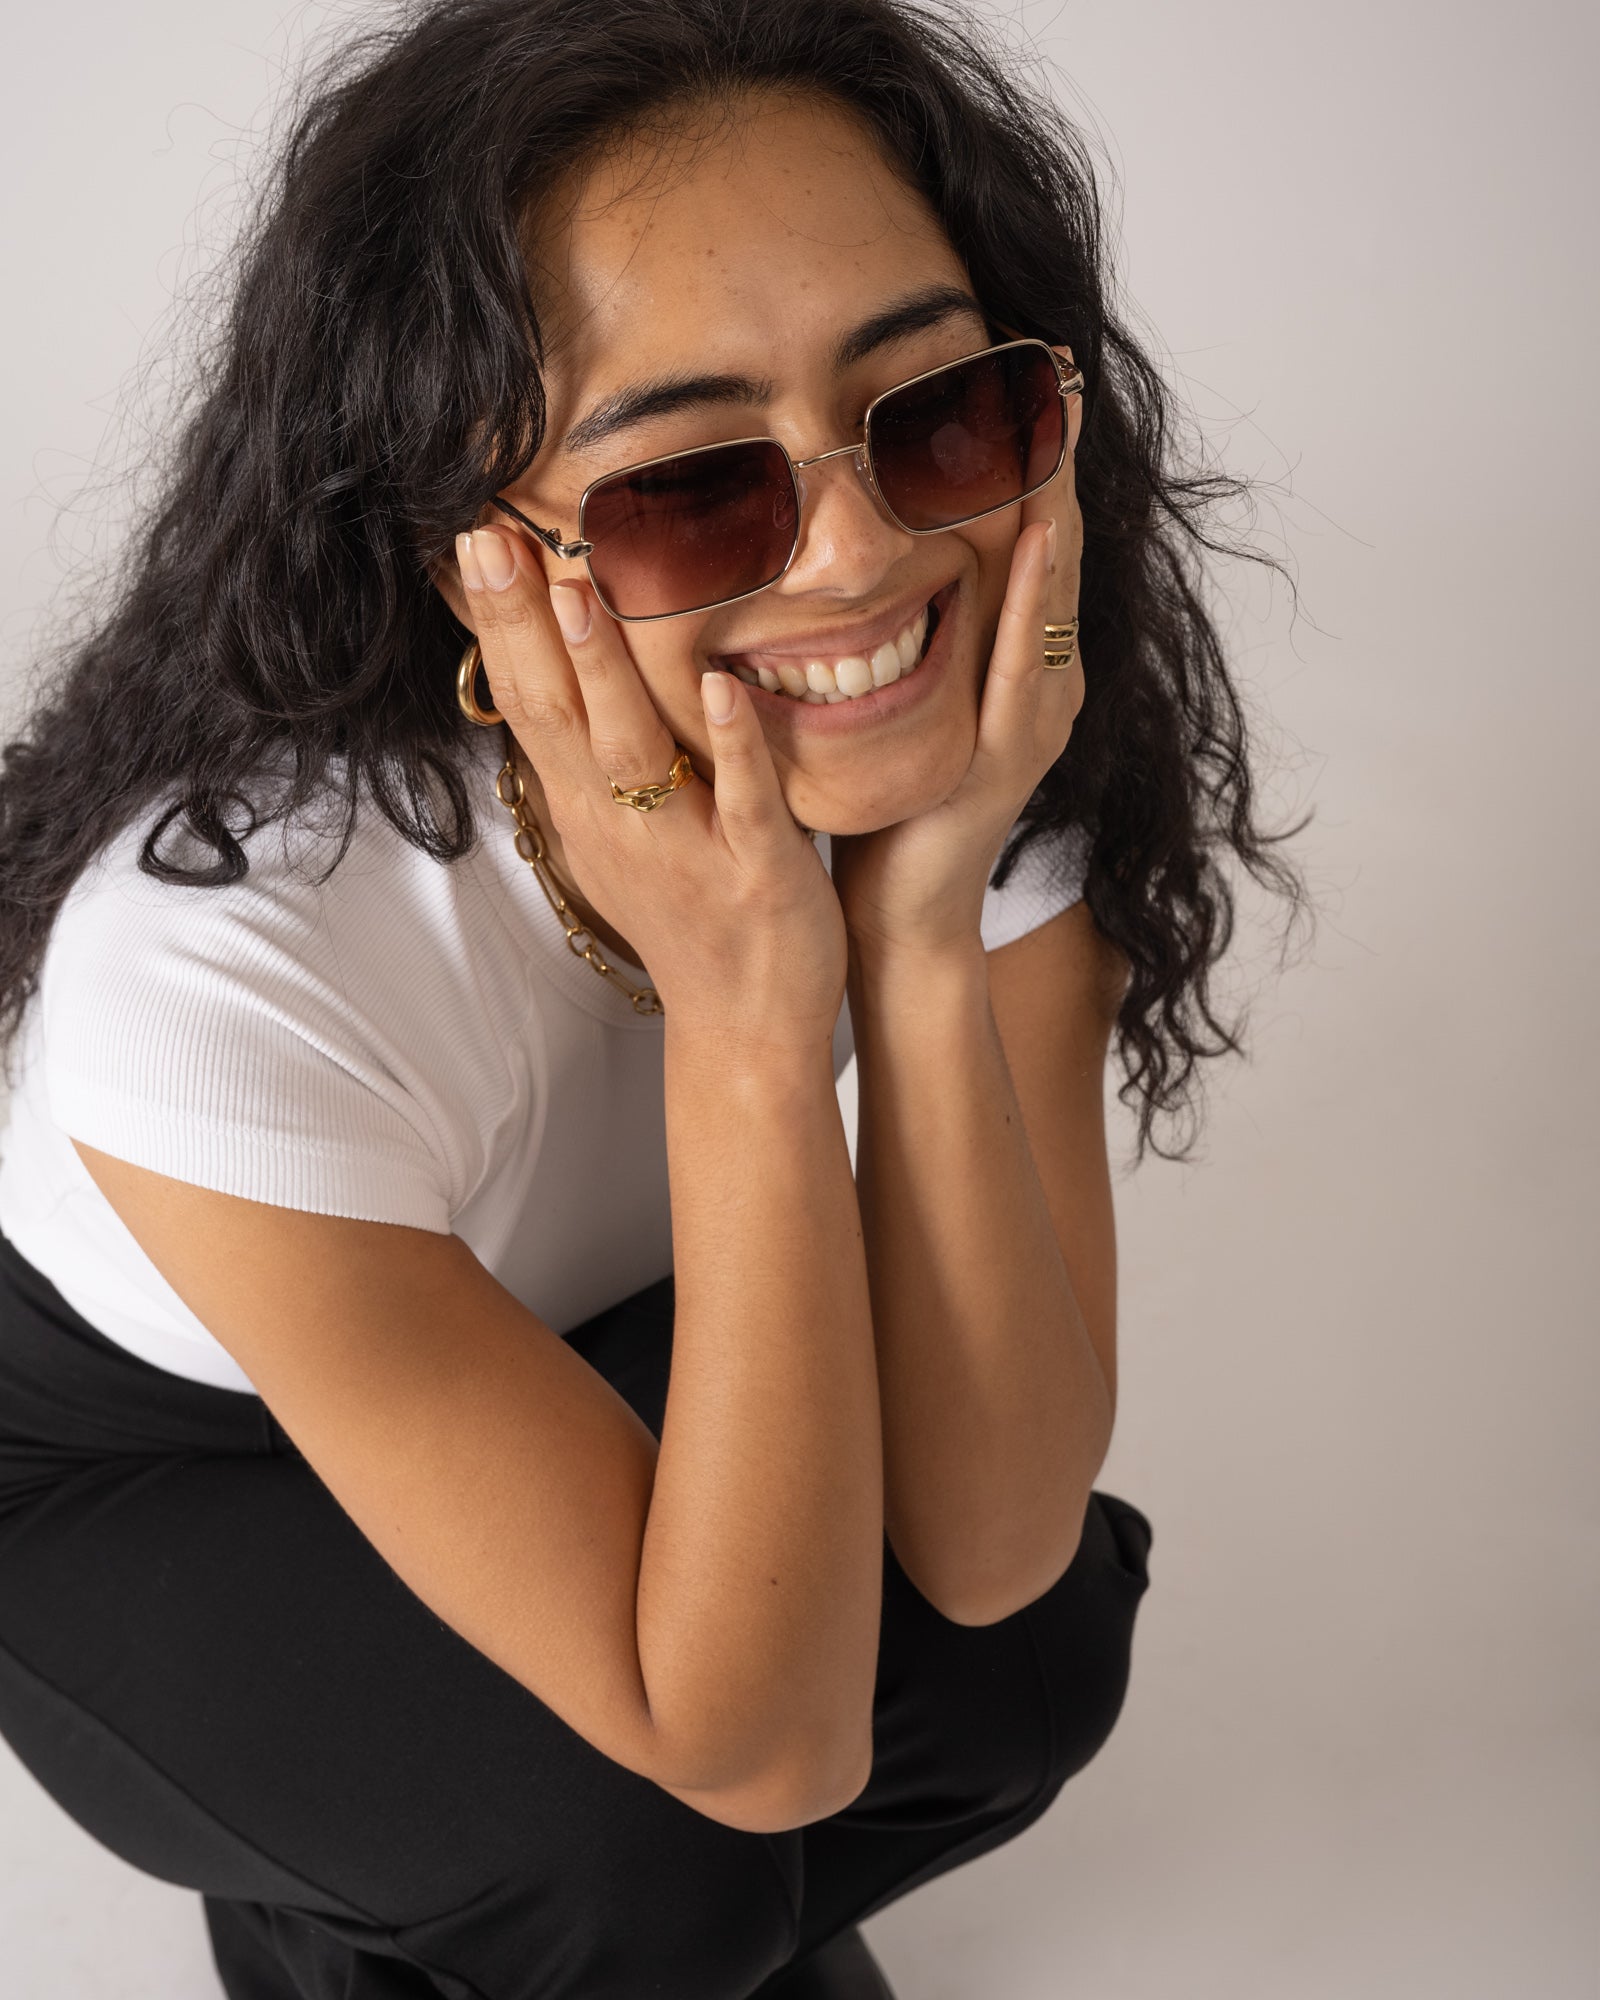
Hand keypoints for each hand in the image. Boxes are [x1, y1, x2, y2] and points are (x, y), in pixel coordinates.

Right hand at [456, 524, 847, 1044]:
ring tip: (581, 589)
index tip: (467, 535)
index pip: (523, 700)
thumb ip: (582, 759)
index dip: (494, 622)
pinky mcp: (757, 874)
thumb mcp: (614, 836)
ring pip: (633, 748)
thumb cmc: (687, 919)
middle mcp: (617, 824)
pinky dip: (732, 746)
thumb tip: (541, 675)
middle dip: (519, 622)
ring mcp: (684, 849)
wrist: (745, 1030)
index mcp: (585, 808)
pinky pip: (742, 803)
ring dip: (604, 670)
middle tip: (487, 533)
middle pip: (554, 713)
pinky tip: (726, 688)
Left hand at [829, 349, 1086, 961]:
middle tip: (1062, 363)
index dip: (1031, 459)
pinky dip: (1032, 600)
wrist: (894, 915)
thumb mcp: (891, 695)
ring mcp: (1032, 720)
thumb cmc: (884, 809)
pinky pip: (1024, 666)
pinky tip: (1034, 539)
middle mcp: (1040, 681)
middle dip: (1057, 457)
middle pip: (1056, 546)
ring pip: (1055, 591)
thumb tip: (837, 543)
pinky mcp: (1008, 759)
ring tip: (1061, 421)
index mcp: (1015, 662)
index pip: (1028, 539)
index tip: (1026, 370)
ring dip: (1057, 503)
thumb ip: (892, 627)